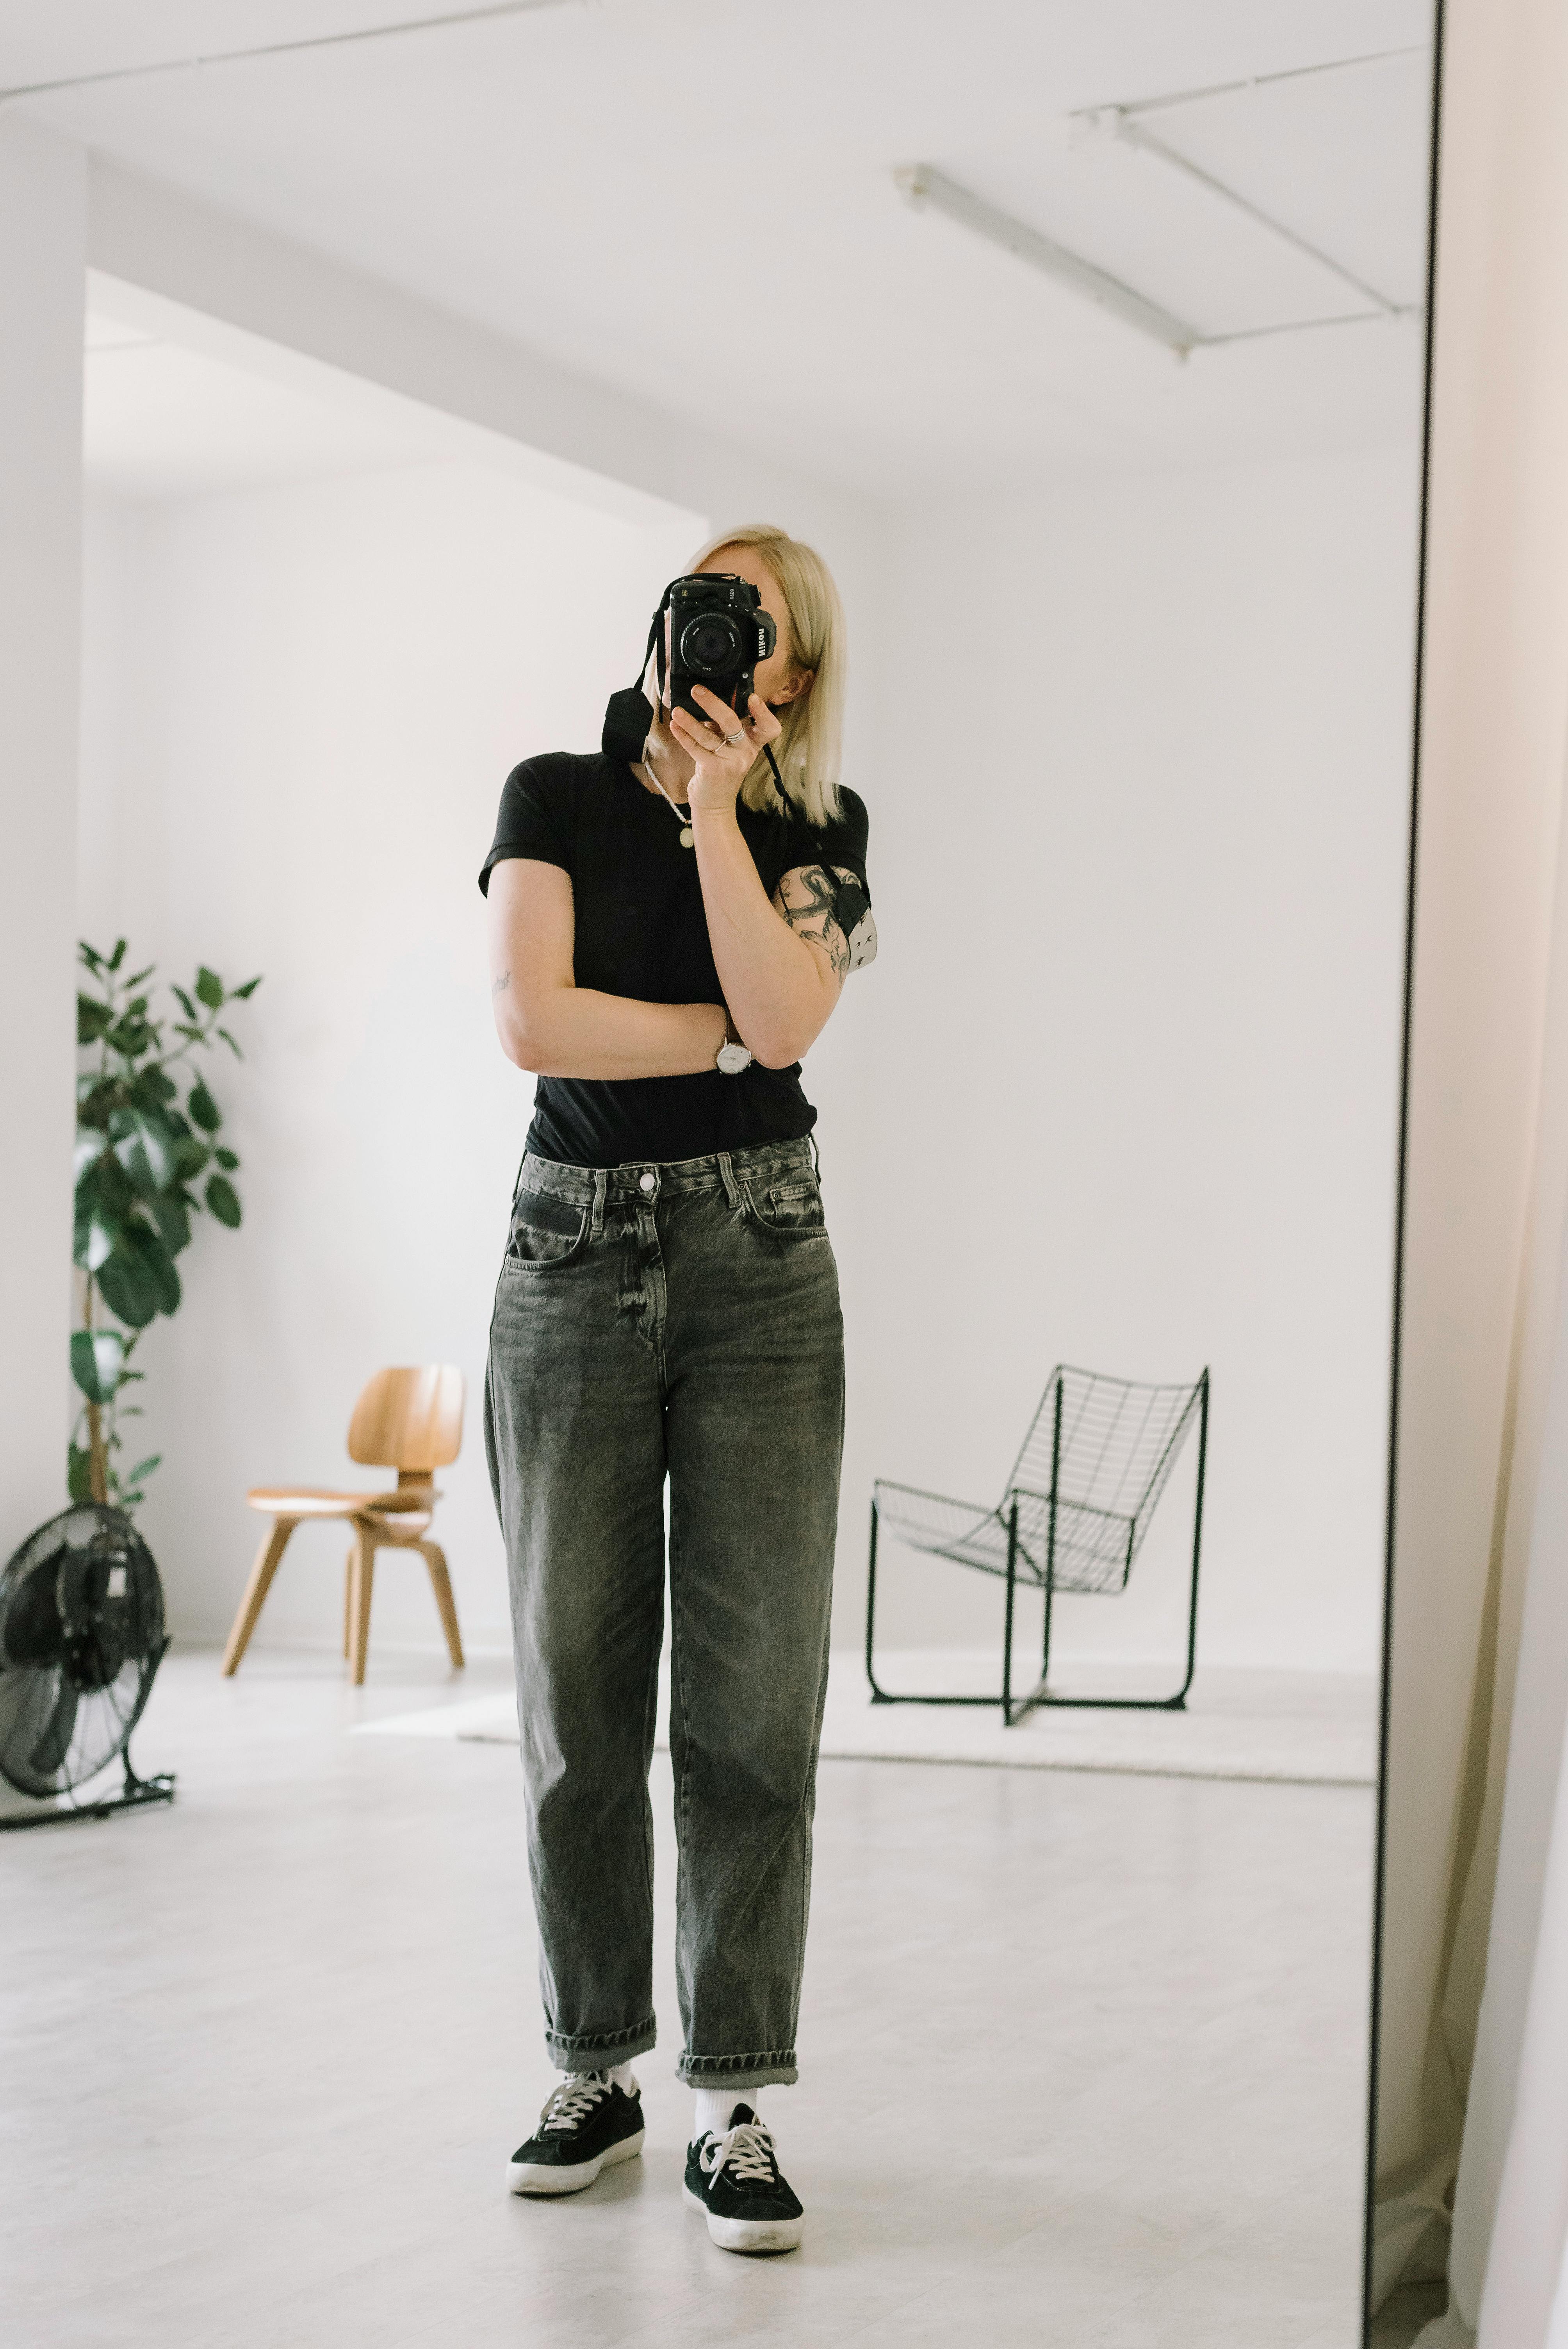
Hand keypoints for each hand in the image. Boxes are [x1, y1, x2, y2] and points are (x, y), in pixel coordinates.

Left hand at [667, 684, 781, 814]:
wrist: (714, 803)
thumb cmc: (719, 769)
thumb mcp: (727, 747)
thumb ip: (722, 727)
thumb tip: (707, 698)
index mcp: (753, 744)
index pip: (769, 728)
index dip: (763, 713)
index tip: (753, 696)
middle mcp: (745, 753)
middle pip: (732, 723)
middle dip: (713, 704)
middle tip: (696, 690)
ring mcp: (730, 762)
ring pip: (709, 736)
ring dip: (690, 721)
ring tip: (677, 710)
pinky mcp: (713, 770)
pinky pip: (696, 748)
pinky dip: (683, 736)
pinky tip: (674, 725)